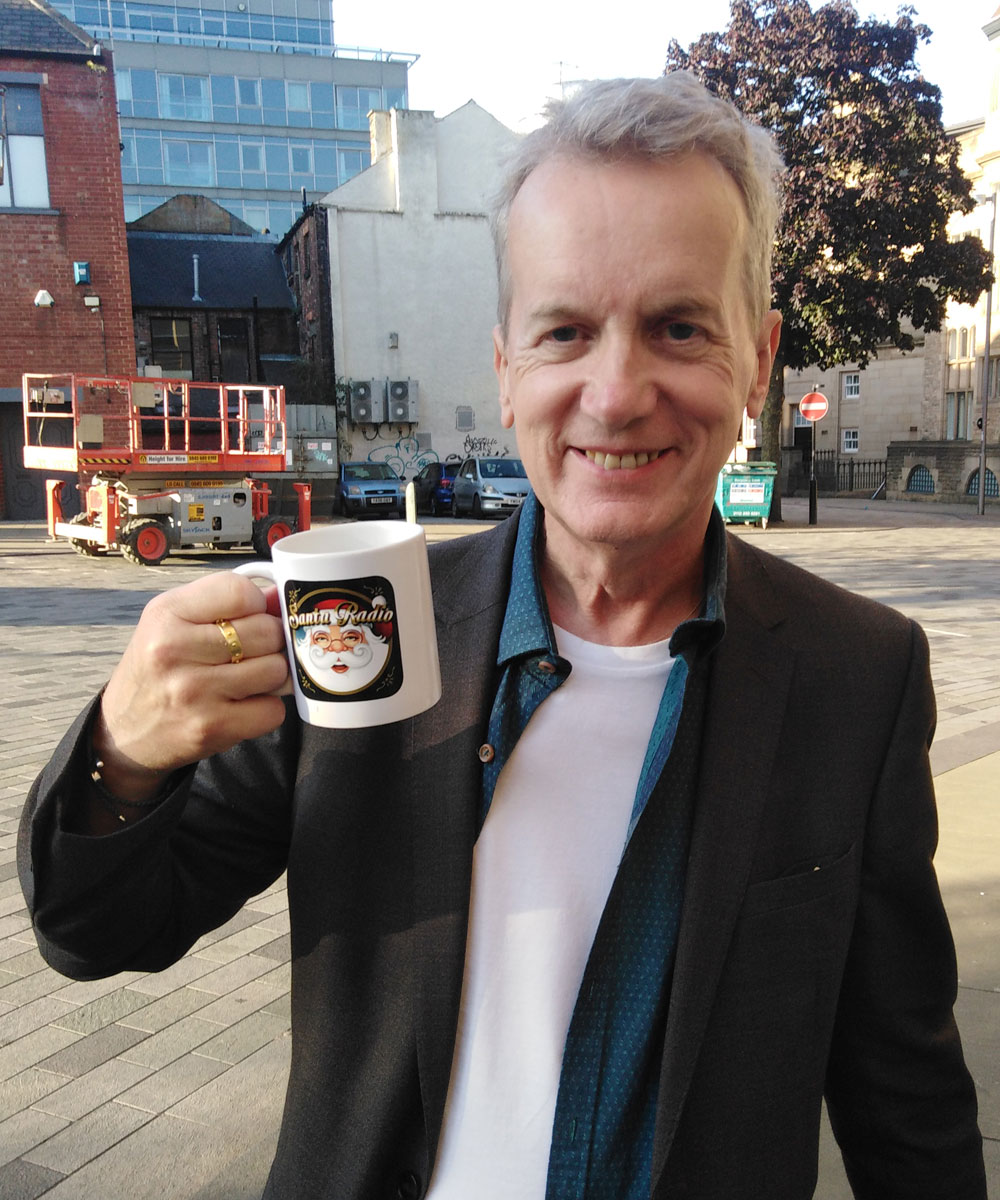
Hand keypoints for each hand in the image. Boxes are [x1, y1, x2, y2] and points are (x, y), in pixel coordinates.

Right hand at [93, 571, 289, 801]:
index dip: (257, 603)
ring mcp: (194, 691)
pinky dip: (266, 709)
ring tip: (245, 679)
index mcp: (166, 613)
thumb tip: (279, 597)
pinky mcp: (211, 727)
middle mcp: (175, 649)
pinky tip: (241, 706)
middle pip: (267, 632)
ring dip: (271, 676)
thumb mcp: (174, 622)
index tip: (249, 617)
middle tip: (250, 652)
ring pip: (276, 670)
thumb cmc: (157, 669)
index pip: (240, 592)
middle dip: (270, 642)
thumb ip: (225, 603)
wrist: (123, 732)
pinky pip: (273, 710)